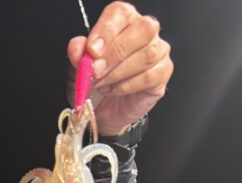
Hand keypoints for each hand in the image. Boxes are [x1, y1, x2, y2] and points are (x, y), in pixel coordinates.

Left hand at [68, 1, 172, 135]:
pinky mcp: (162, 73)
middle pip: (142, 29)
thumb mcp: (79, 68)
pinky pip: (150, 76)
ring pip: (147, 55)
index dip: (106, 30)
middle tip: (96, 71)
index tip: (91, 50)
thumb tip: (78, 46)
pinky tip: (114, 90)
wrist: (102, 109)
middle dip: (115, 53)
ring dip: (118, 73)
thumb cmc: (94, 83)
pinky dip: (127, 86)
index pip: (120, 13)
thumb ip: (78, 53)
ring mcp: (158, 51)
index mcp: (123, 21)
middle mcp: (144, 32)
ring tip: (101, 84)